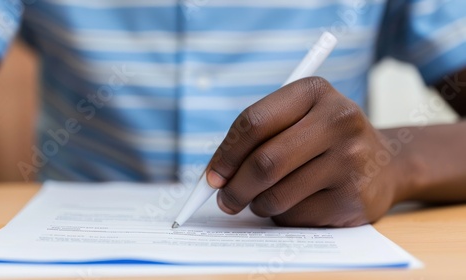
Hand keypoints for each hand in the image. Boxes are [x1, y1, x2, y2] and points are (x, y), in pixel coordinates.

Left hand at [206, 77, 407, 226]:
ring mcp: (351, 159)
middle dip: (235, 188)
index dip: (226, 153)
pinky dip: (283, 215)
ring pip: (277, 194)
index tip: (212, 176)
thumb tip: (214, 177)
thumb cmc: (323, 139)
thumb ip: (257, 138)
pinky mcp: (355, 197)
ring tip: (262, 199)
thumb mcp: (297, 120)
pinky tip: (297, 203)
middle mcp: (339, 119)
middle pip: (265, 162)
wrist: (385, 162)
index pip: (254, 122)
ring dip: (258, 204)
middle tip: (224, 201)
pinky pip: (296, 215)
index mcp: (314, 91)